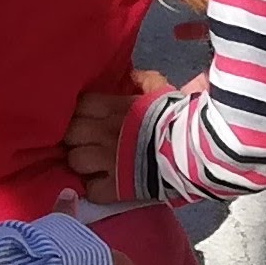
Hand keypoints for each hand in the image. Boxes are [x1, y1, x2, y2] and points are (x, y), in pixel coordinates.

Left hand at [67, 67, 168, 188]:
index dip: (80, 113)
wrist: (194, 150)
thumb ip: (145, 81)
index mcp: (115, 108)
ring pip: (75, 160)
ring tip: (92, 164)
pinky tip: (104, 184)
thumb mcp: (163, 92)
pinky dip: (96, 189)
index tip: (86, 118)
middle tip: (85, 141)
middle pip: (70, 133)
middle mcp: (105, 133)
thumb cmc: (178, 118)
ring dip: (82, 162)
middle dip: (75, 137)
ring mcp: (108, 161)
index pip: (80, 106)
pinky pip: (91, 190)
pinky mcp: (115, 187)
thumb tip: (132, 74)